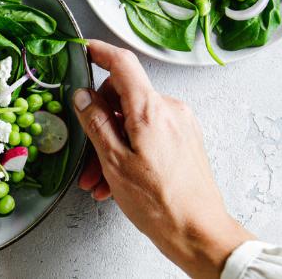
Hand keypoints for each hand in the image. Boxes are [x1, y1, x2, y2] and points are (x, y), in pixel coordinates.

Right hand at [72, 40, 252, 278]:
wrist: (199, 232)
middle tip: (85, 153)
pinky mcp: (184, 140)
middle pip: (123, 96)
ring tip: (99, 179)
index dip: (99, 52)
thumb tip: (82, 97)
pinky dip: (129, 150)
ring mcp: (179, 125)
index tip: (83, 49)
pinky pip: (148, 133)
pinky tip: (117, 179)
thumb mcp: (114, 162)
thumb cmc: (160, 203)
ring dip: (111, 145)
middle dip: (98, 122)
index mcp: (151, 109)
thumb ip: (96, 123)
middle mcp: (170, 110)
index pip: (122, 63)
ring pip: (133, 120)